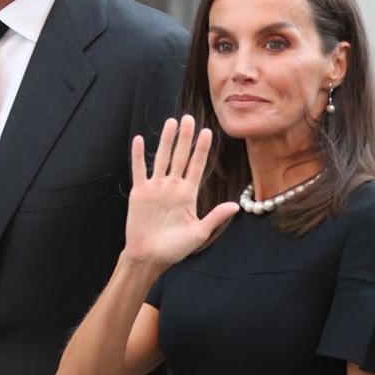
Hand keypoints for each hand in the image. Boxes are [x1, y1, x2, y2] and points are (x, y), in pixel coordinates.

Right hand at [124, 115, 237, 268]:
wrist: (149, 257)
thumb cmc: (174, 249)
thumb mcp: (199, 233)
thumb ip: (215, 217)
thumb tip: (236, 206)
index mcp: (187, 195)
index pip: (196, 166)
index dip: (201, 149)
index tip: (207, 132)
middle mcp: (172, 187)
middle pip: (180, 157)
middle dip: (185, 138)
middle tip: (190, 117)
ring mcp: (155, 188)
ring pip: (162, 158)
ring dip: (166, 141)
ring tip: (171, 122)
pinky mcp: (139, 193)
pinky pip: (139, 170)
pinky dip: (138, 155)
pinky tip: (139, 140)